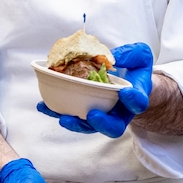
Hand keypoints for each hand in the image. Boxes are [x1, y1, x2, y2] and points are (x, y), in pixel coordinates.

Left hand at [38, 42, 153, 137]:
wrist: (128, 81)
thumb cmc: (134, 69)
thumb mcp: (139, 56)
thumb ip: (132, 55)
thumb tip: (115, 57)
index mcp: (135, 98)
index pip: (138, 103)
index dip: (133, 100)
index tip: (126, 93)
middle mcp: (119, 112)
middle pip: (113, 127)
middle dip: (101, 124)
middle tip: (92, 114)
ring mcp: (102, 115)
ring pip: (90, 126)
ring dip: (76, 124)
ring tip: (63, 117)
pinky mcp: (84, 112)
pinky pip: (72, 116)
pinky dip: (56, 112)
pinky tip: (43, 106)